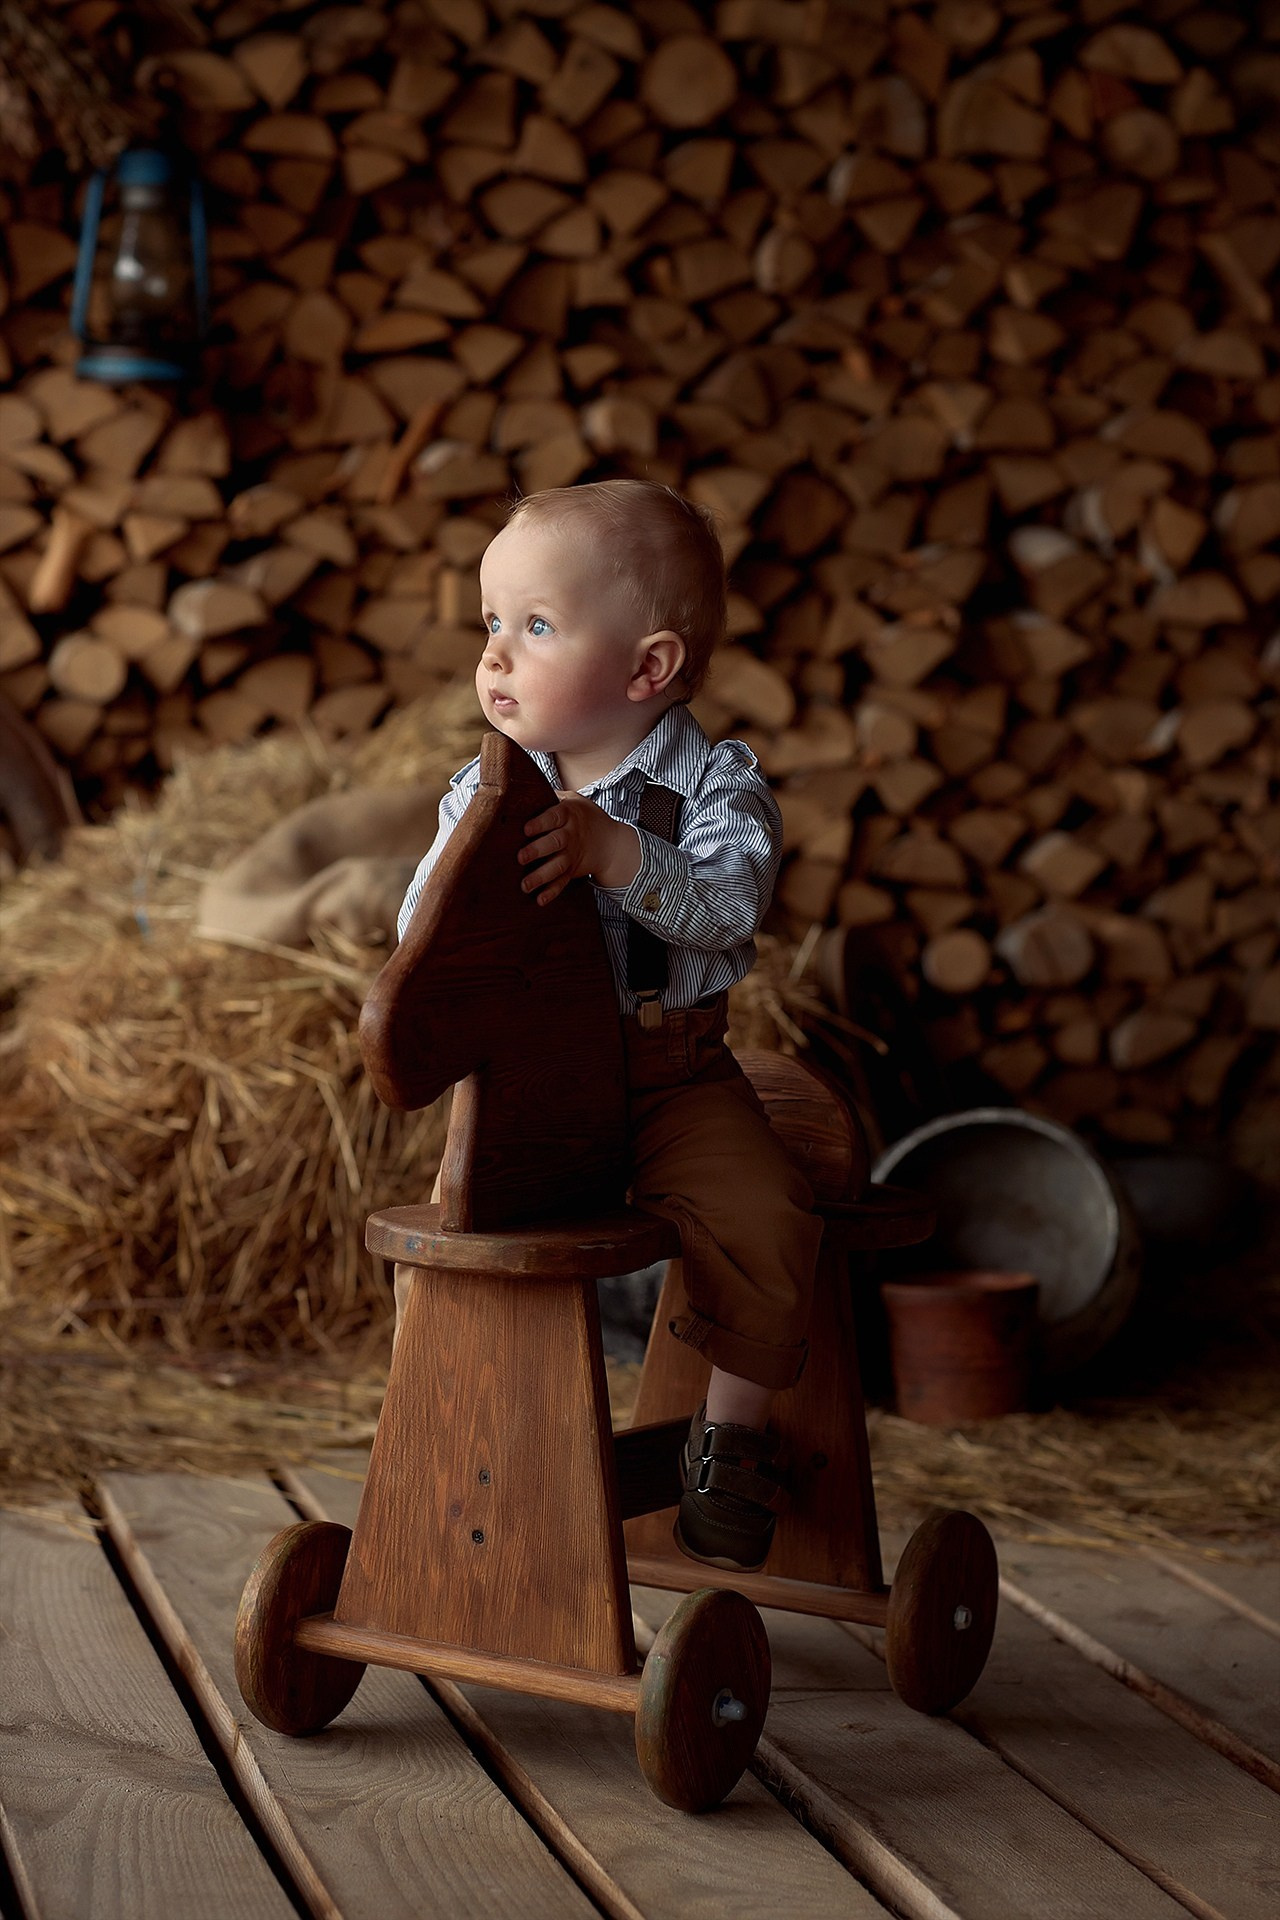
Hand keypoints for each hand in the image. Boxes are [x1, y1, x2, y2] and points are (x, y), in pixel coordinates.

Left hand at [518, 791, 640, 905]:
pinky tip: (540, 900)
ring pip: (557, 866)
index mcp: (569, 814)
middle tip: (520, 857)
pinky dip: (552, 892)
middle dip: (537, 850)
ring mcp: (572, 855)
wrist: (612, 842)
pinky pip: (562, 882)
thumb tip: (522, 785)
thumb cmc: (585, 816)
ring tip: (525, 885)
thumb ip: (552, 796)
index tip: (525, 829)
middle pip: (555, 842)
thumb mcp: (574, 799)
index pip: (554, 817)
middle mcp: (570, 835)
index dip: (540, 823)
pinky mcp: (572, 871)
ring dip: (541, 876)